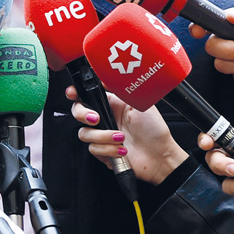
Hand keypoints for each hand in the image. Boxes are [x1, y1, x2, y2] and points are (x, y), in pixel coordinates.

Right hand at [66, 87, 186, 184]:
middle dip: (82, 114)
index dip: (76, 94)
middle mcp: (105, 119)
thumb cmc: (154, 130)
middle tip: (96, 119)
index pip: (86, 96)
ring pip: (84, 133)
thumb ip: (120, 90)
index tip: (73, 93)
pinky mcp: (103, 152)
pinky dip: (108, 150)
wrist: (160, 156)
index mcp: (111, 105)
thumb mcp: (138, 103)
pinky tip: (121, 149)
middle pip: (77, 113)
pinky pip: (94, 149)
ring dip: (103, 136)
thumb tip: (104, 77)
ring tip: (120, 138)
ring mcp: (102, 136)